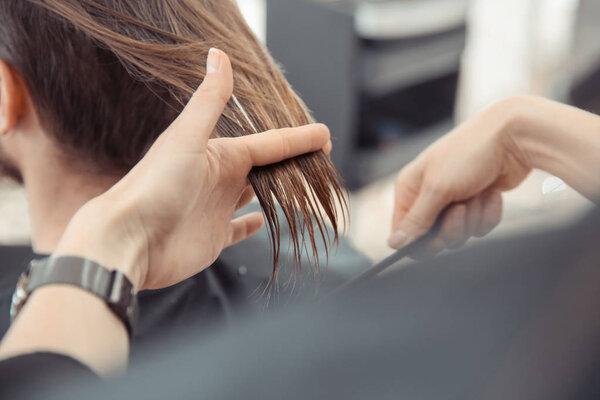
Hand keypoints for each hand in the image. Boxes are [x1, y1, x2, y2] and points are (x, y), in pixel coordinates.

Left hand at [54, 49, 331, 289]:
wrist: (128, 239)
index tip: (325, 135)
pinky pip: (238, 229)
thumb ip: (209, 100)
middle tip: (320, 159)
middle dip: (291, 161)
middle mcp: (219, 179)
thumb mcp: (187, 137)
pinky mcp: (213, 238)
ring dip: (276, 189)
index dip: (297, 139)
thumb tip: (218, 54)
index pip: (267, 144)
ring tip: (299, 185)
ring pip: (255, 195)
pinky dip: (252, 225)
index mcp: (218, 154)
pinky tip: (262, 220)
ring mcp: (216, 209)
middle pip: (264, 168)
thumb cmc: (155, 185)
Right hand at [388, 98, 530, 254]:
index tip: (436, 242)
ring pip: (459, 234)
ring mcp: (453, 200)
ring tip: (478, 194)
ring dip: (473, 217)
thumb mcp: (437, 189)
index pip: (403, 231)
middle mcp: (428, 196)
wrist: (512, 138)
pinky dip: (488, 213)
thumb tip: (393, 243)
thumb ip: (416, 219)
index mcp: (410, 189)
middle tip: (461, 209)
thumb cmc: (468, 154)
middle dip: (452, 228)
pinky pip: (479, 226)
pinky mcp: (476, 203)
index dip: (418, 242)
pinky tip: (491, 193)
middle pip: (432, 237)